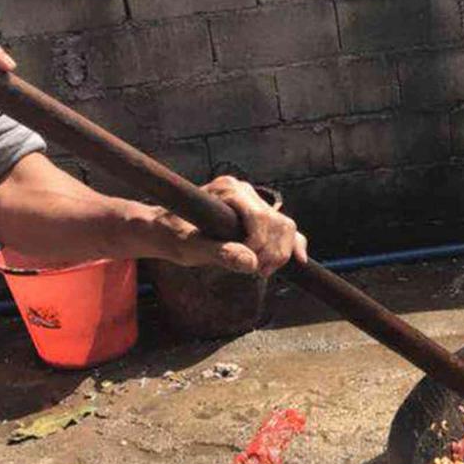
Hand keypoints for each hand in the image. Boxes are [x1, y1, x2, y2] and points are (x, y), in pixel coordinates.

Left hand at [143, 177, 306, 276]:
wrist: (165, 231)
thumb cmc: (172, 237)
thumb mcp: (191, 249)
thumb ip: (219, 254)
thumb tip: (250, 263)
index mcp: (227, 190)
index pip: (260, 217)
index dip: (261, 246)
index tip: (252, 268)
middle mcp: (244, 190)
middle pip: (278, 222)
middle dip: (273, 252)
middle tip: (258, 273)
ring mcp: (252, 200)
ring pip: (285, 226)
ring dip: (281, 252)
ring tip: (262, 270)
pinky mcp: (257, 213)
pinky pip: (283, 228)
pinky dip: (293, 244)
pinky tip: (298, 260)